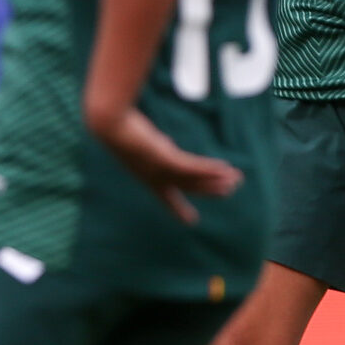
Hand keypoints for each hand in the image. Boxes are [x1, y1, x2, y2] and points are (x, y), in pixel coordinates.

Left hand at [89, 107, 241, 224]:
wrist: (109, 123)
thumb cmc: (120, 128)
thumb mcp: (142, 141)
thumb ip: (157, 147)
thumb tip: (167, 145)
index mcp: (146, 176)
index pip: (165, 196)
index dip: (178, 208)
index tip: (190, 221)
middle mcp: (154, 177)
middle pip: (187, 186)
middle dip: (209, 190)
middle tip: (228, 192)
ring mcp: (159, 169)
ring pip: (193, 178)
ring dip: (216, 179)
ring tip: (236, 181)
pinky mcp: (164, 157)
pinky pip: (192, 166)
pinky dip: (210, 168)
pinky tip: (225, 168)